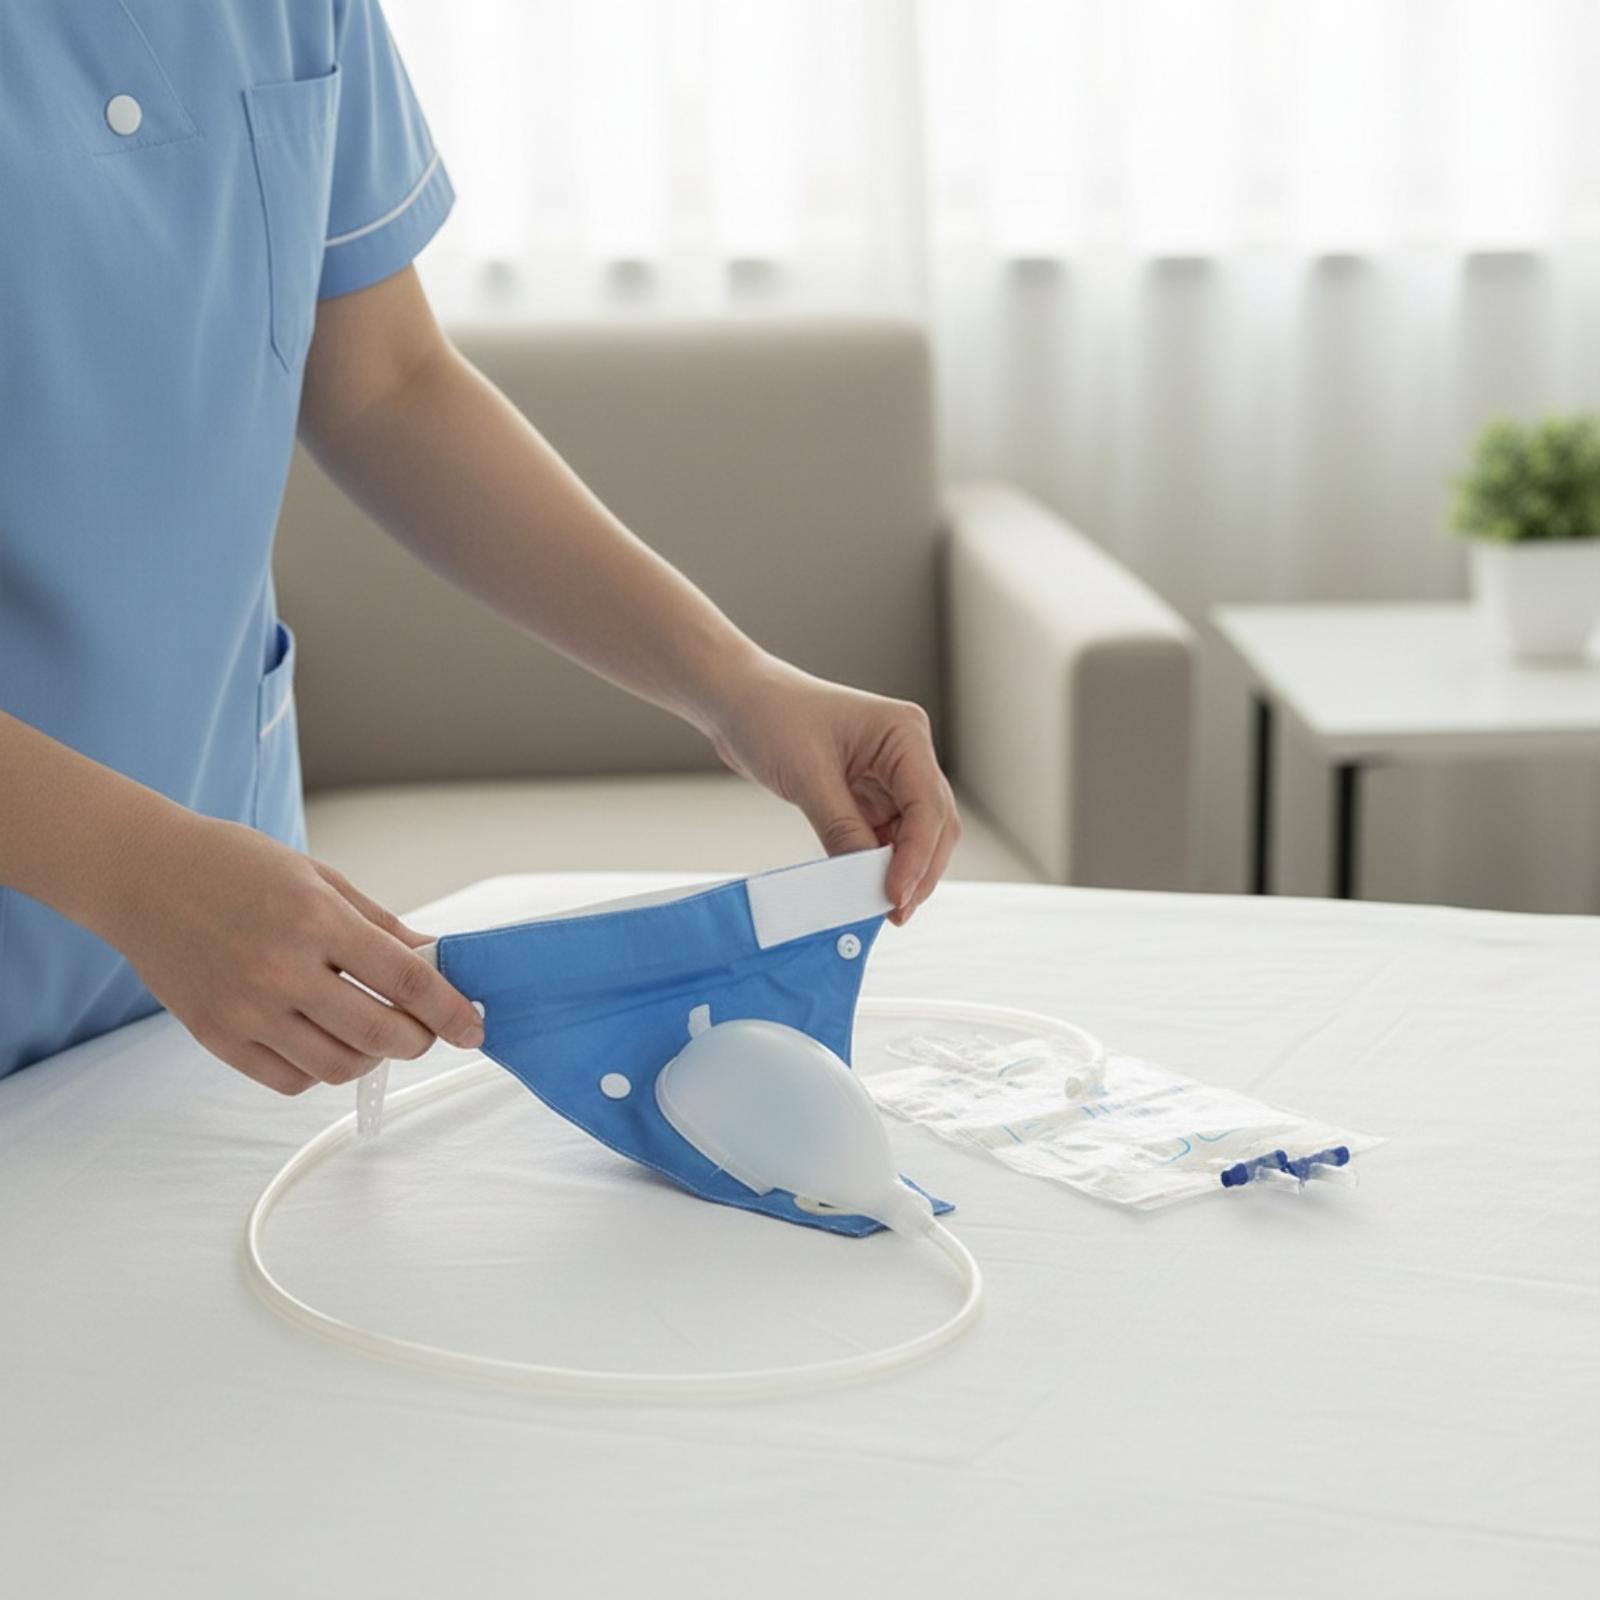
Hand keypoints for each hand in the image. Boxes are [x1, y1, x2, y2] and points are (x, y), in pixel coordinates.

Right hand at [101, 810, 483, 1094]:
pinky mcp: (217, 1037)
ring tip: (374, 1031)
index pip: (407, 981)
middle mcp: (282, 969)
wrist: (144, 874)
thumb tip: (437, 958)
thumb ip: (381, 926)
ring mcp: (246, 1009)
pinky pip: (290, 1080)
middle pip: (382, 1033)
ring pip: (340, 1066)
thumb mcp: (320, 878)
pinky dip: (322, 1069)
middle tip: (425, 1029)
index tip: (474, 1027)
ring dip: (372, 1057)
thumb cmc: (235, 865)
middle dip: (420, 1039)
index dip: (451, 1011)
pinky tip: (326, 1040)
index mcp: (316, 920)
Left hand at [707, 655, 959, 923]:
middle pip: (933, 824)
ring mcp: (889, 776)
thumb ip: (841, 829)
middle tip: (895, 913)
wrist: (737, 702)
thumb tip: (865, 881)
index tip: (894, 895)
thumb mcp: (806, 775)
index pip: (927, 805)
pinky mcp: (868, 796)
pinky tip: (864, 888)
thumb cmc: (770, 717)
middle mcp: (905, 754)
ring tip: (880, 908)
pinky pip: (884, 838)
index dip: (916, 855)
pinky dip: (878, 865)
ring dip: (901, 871)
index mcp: (904, 733)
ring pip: (914, 836)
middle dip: (918, 869)